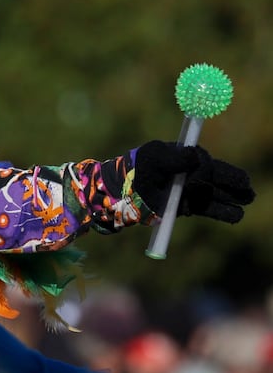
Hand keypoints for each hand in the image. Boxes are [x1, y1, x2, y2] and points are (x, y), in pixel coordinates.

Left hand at [133, 140, 254, 222]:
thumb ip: (175, 157)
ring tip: (245, 204)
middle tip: (249, 193)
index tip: (225, 178)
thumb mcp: (155, 157)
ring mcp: (190, 192)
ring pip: (216, 196)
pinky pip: (207, 209)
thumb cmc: (140, 167)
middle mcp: (193, 175)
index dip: (223, 173)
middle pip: (220, 180)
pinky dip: (223, 212)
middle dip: (236, 185)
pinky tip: (236, 215)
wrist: (123, 189)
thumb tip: (197, 157)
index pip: (211, 165)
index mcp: (189, 160)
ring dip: (231, 200)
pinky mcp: (185, 206)